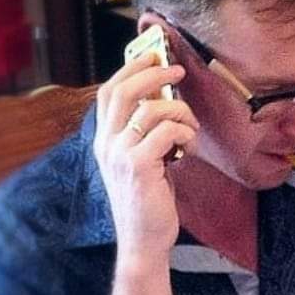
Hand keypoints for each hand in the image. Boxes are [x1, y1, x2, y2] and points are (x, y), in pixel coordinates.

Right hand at [93, 52, 197, 257]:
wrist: (144, 240)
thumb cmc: (148, 200)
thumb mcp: (141, 161)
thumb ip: (144, 132)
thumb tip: (164, 98)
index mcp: (104, 141)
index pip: (108, 92)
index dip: (129, 68)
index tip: (152, 54)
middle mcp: (107, 145)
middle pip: (124, 91)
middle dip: (152, 72)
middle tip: (177, 70)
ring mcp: (120, 156)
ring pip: (151, 110)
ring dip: (180, 111)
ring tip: (190, 127)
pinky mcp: (139, 168)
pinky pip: (166, 132)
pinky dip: (183, 133)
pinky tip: (188, 147)